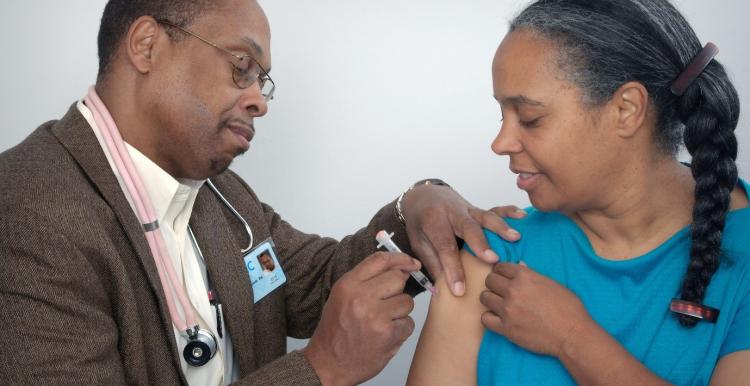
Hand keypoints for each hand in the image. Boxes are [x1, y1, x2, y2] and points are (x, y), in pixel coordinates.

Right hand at [304, 252, 418, 385]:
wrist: (328, 363)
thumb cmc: (336, 330)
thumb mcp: (341, 296)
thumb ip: (365, 280)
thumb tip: (398, 268)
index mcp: (348, 285)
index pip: (381, 260)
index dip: (400, 259)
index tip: (411, 263)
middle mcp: (361, 297)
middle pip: (398, 278)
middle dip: (398, 290)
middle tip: (388, 302)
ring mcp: (376, 316)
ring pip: (407, 301)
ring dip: (400, 311)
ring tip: (383, 321)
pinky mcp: (388, 334)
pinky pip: (409, 323)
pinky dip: (401, 330)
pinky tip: (385, 335)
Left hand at [400, 183, 526, 295]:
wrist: (425, 196)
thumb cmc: (421, 222)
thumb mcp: (418, 242)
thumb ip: (432, 263)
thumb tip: (442, 289)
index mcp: (432, 221)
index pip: (445, 247)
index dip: (452, 269)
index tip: (459, 290)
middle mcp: (452, 213)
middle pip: (467, 228)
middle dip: (480, 244)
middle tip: (492, 260)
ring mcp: (468, 209)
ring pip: (484, 217)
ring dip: (501, 227)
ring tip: (515, 238)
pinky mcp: (478, 209)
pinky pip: (495, 208)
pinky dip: (509, 211)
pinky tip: (522, 216)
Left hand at [480, 262, 591, 356]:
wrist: (573, 334)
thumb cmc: (568, 308)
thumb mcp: (552, 283)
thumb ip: (532, 274)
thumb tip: (519, 265)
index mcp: (525, 276)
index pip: (501, 266)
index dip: (501, 271)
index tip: (503, 276)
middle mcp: (513, 290)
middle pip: (489, 280)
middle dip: (494, 283)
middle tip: (500, 290)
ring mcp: (508, 310)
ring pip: (484, 297)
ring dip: (490, 299)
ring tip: (499, 304)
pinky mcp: (506, 328)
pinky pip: (485, 318)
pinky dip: (489, 318)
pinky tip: (498, 318)